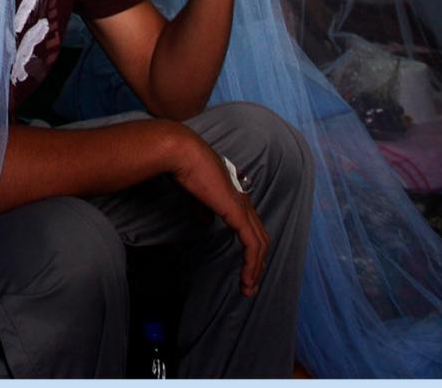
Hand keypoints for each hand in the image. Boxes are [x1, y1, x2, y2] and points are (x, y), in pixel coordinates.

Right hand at [166, 126, 268, 296]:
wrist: (181, 153)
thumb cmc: (182, 167)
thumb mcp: (193, 192)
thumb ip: (202, 208)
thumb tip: (206, 221)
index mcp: (235, 196)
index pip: (250, 227)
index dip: (250, 249)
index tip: (243, 268)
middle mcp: (244, 202)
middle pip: (260, 239)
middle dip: (257, 264)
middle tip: (249, 285)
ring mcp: (243, 208)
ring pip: (260, 245)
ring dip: (256, 270)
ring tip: (248, 289)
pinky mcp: (238, 214)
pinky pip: (252, 245)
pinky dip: (252, 264)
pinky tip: (247, 278)